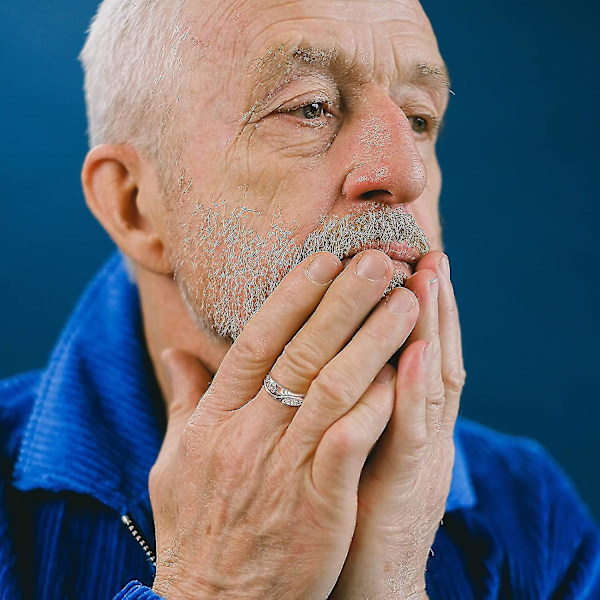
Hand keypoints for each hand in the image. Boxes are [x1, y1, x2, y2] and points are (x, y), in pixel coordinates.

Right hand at [148, 250, 420, 599]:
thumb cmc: (196, 528)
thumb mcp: (175, 459)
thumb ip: (185, 400)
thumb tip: (174, 352)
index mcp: (216, 419)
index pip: (255, 341)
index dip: (291, 297)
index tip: (323, 260)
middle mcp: (247, 435)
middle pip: (300, 352)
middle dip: (343, 300)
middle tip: (377, 259)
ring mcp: (282, 469)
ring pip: (332, 387)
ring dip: (373, 340)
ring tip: (407, 301)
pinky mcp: (316, 506)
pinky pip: (349, 444)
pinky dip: (376, 405)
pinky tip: (405, 373)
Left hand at [329, 251, 465, 599]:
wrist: (359, 583)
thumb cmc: (332, 509)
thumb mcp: (328, 450)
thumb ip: (314, 403)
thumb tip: (278, 361)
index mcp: (390, 418)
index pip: (403, 353)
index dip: (402, 310)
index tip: (394, 263)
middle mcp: (412, 431)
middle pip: (423, 356)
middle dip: (425, 305)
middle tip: (426, 253)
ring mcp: (414, 458)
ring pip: (426, 383)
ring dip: (429, 331)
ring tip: (428, 279)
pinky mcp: (403, 488)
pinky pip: (411, 434)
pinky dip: (415, 391)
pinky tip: (415, 354)